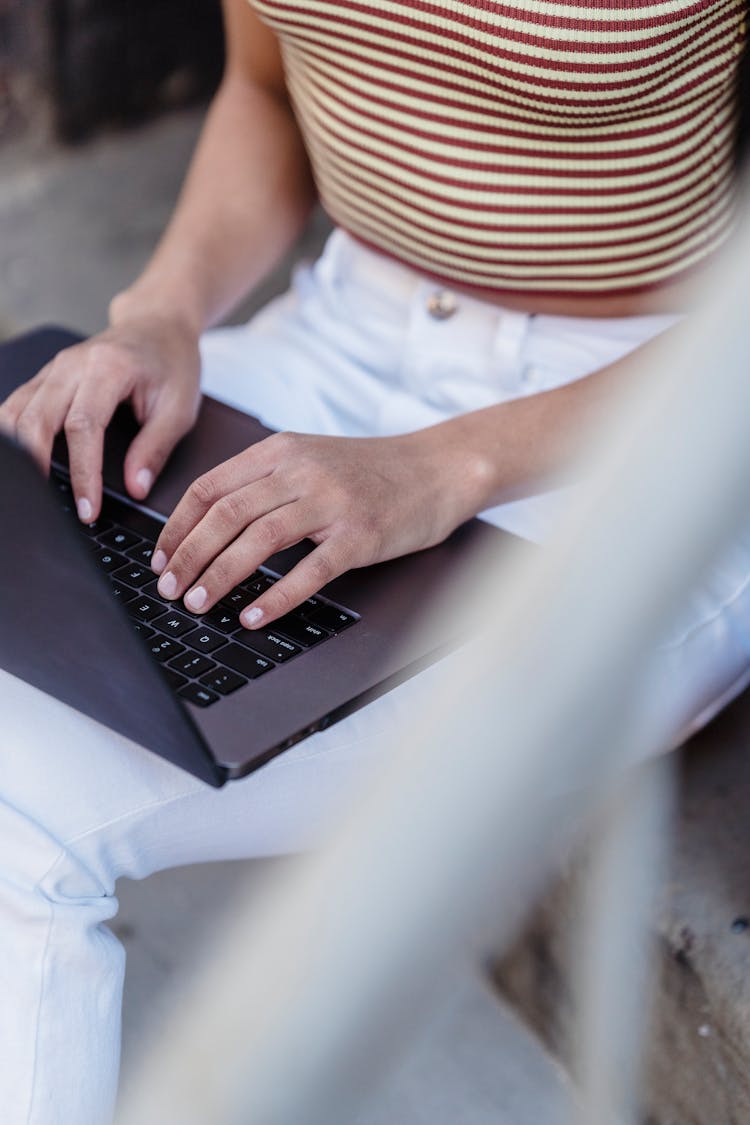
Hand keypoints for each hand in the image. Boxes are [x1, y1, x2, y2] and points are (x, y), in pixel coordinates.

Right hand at [0, 314, 201, 521]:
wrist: (159, 326)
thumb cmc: (172, 363)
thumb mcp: (179, 408)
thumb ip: (155, 449)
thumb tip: (136, 488)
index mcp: (108, 367)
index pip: (83, 426)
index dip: (83, 473)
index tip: (87, 508)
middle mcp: (73, 364)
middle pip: (36, 418)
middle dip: (38, 466)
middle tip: (50, 507)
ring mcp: (54, 369)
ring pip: (15, 411)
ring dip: (17, 451)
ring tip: (30, 489)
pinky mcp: (47, 377)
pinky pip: (17, 405)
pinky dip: (12, 435)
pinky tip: (17, 459)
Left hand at [151, 428, 481, 628]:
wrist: (437, 469)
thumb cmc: (371, 471)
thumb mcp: (311, 459)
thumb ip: (265, 482)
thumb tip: (210, 526)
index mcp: (280, 452)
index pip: (210, 487)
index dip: (177, 527)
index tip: (161, 559)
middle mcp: (301, 471)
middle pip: (226, 514)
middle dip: (189, 556)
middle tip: (169, 590)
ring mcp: (331, 503)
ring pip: (258, 539)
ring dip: (220, 576)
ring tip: (198, 604)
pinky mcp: (359, 535)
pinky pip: (308, 570)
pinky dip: (276, 596)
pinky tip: (255, 616)